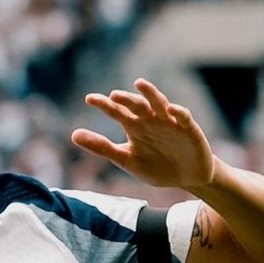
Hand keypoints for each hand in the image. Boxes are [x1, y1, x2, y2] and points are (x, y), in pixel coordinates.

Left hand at [71, 79, 215, 191]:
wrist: (187, 178)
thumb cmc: (156, 166)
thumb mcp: (126, 160)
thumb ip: (102, 147)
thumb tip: (73, 134)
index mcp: (135, 126)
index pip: (117, 112)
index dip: (105, 105)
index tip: (89, 99)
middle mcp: (151, 120)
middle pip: (137, 105)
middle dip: (127, 100)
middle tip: (113, 96)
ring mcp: (170, 123)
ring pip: (160, 103)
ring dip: (151, 94)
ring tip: (140, 85)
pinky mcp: (189, 130)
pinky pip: (184, 118)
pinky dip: (178, 113)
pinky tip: (171, 110)